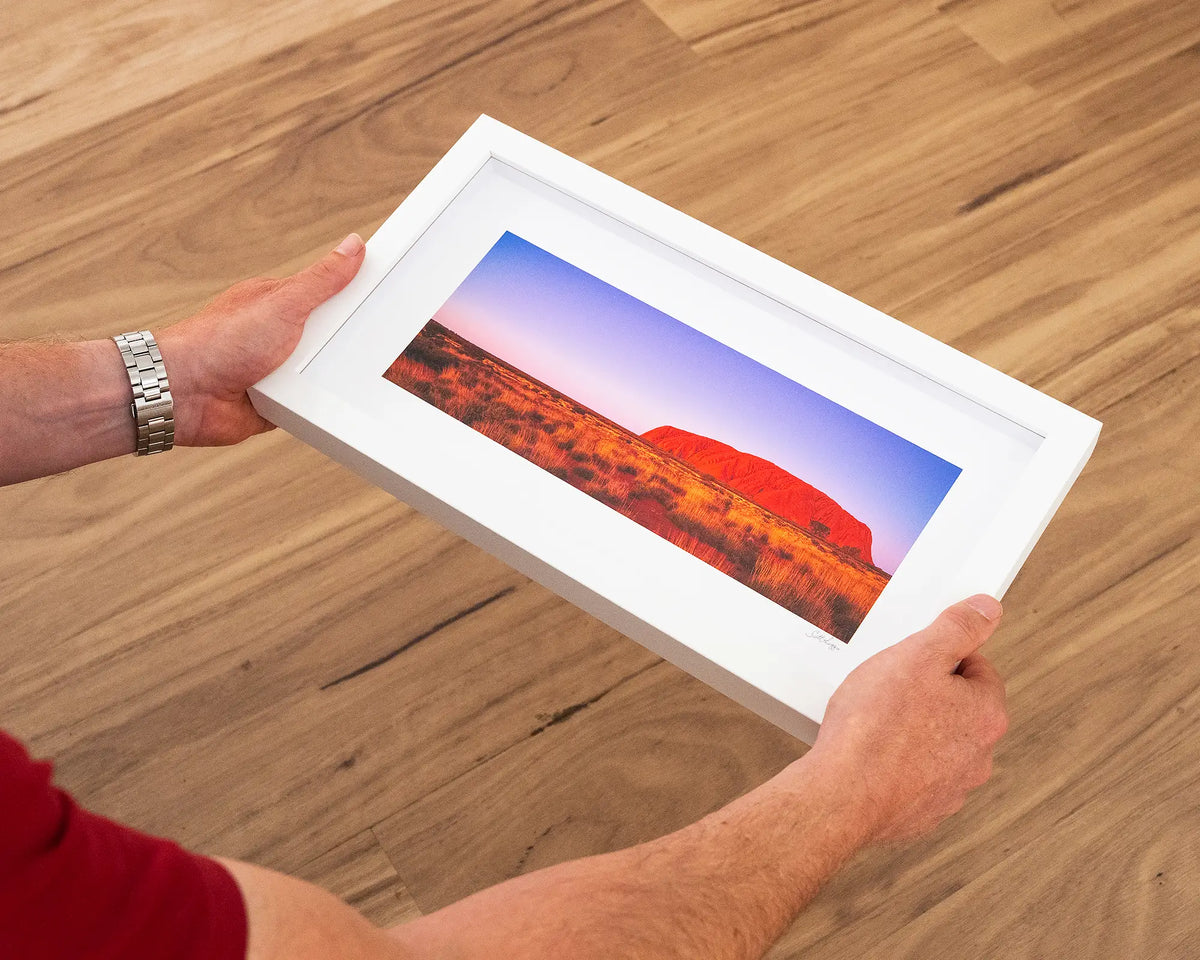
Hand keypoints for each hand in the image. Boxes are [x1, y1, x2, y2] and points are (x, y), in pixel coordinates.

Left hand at [156, 233, 364, 445]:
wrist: (184, 395)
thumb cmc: (221, 341)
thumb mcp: (284, 303)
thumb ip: (322, 279)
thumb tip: (353, 244)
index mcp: (279, 302)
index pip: (328, 293)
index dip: (354, 296)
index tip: (388, 296)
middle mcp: (278, 335)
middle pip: (330, 337)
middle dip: (345, 345)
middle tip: (369, 347)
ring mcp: (275, 370)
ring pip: (322, 374)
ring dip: (327, 380)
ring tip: (333, 378)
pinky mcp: (275, 404)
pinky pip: (309, 405)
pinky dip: (315, 406)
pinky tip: (322, 404)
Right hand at [803, 595, 1008, 846]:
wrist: (844, 793)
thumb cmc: (875, 725)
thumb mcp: (918, 655)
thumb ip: (958, 628)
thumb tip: (988, 609)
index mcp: (986, 714)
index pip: (977, 668)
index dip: (939, 657)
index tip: (910, 661)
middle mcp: (979, 755)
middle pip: (958, 707)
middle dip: (927, 695)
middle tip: (888, 689)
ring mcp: (953, 788)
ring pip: (937, 743)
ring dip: (913, 731)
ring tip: (874, 724)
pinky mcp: (924, 811)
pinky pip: (915, 776)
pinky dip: (897, 765)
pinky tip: (870, 755)